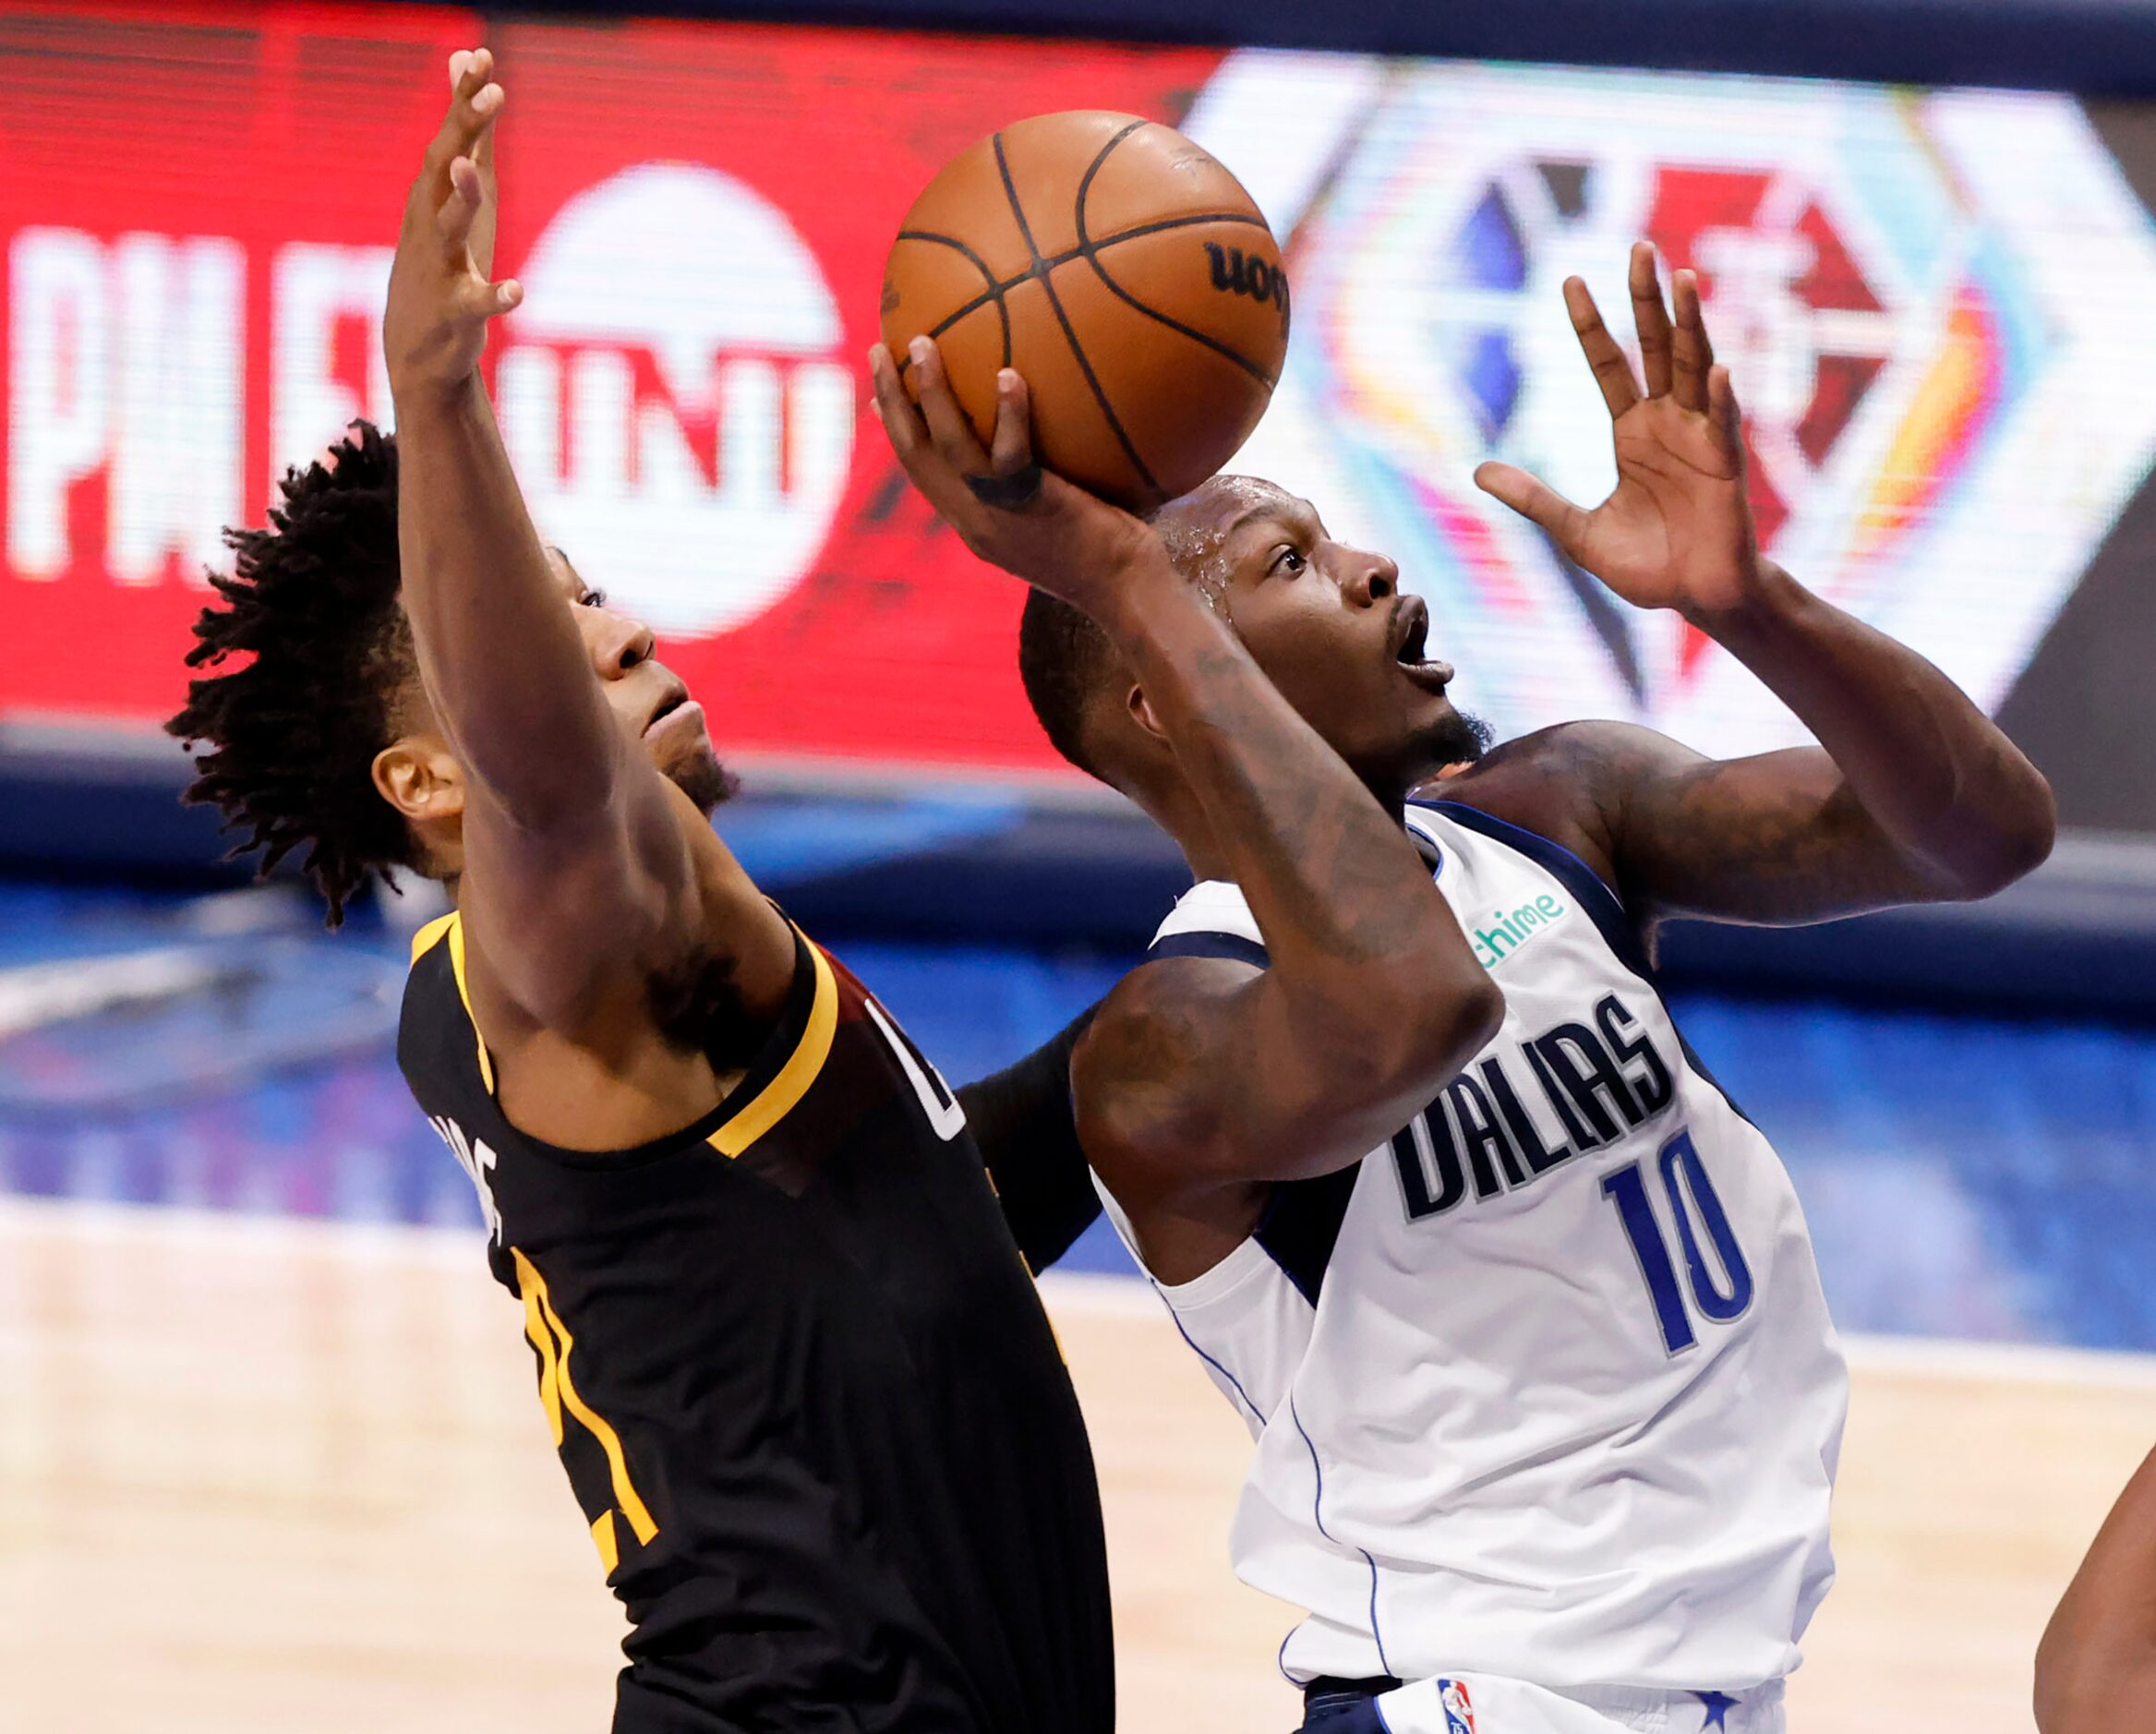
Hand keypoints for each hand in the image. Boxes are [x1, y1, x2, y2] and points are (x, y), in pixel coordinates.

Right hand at [384, 49, 519, 403]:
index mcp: (432, 194)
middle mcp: (428, 222)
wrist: (416, 346)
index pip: (449, 136)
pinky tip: (516, 291)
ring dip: (461, 198)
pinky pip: (476, 303)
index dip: (465, 98)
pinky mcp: (455, 312)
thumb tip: (465, 58)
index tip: (484, 54)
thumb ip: (466, 128)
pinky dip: (495, 296)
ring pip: (448, 226)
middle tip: (493, 92)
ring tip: (471, 168)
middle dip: (465, 130)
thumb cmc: (442, 258)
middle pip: (444, 169)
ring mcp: (440, 266)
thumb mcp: (454, 190)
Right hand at [868, 338, 1162, 623]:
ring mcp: (998, 516)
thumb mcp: (1057, 522)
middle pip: (915, 454)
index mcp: (973, 525)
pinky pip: (1010, 454)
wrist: (1126, 594)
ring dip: (928, 392)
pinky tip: (1008, 374)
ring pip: (947, 447)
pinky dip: (1008, 413)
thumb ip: (1036, 487)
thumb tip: (1053, 439)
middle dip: (890, 400)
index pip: (922, 474)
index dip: (898, 431)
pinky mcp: (1031, 507)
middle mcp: (973, 522)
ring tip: (922, 344)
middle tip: (878, 351)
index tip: (881, 397)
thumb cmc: (1112, 557)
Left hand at [1474, 243, 1761, 620]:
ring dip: (1689, 325)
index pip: (1608, 365)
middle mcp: (1668, 423)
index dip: (1591, 325)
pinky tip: (1716, 368)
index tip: (1570, 280)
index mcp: (1633, 432)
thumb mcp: (1576, 531)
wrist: (1695, 599)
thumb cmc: (1646, 565)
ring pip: (1694, 368)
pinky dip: (1719, 398)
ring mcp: (1700, 438)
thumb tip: (1477, 472)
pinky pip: (1722, 425)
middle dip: (1647, 299)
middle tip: (1639, 247)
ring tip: (1682, 279)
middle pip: (1655, 348)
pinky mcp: (1726, 466)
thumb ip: (1533, 499)